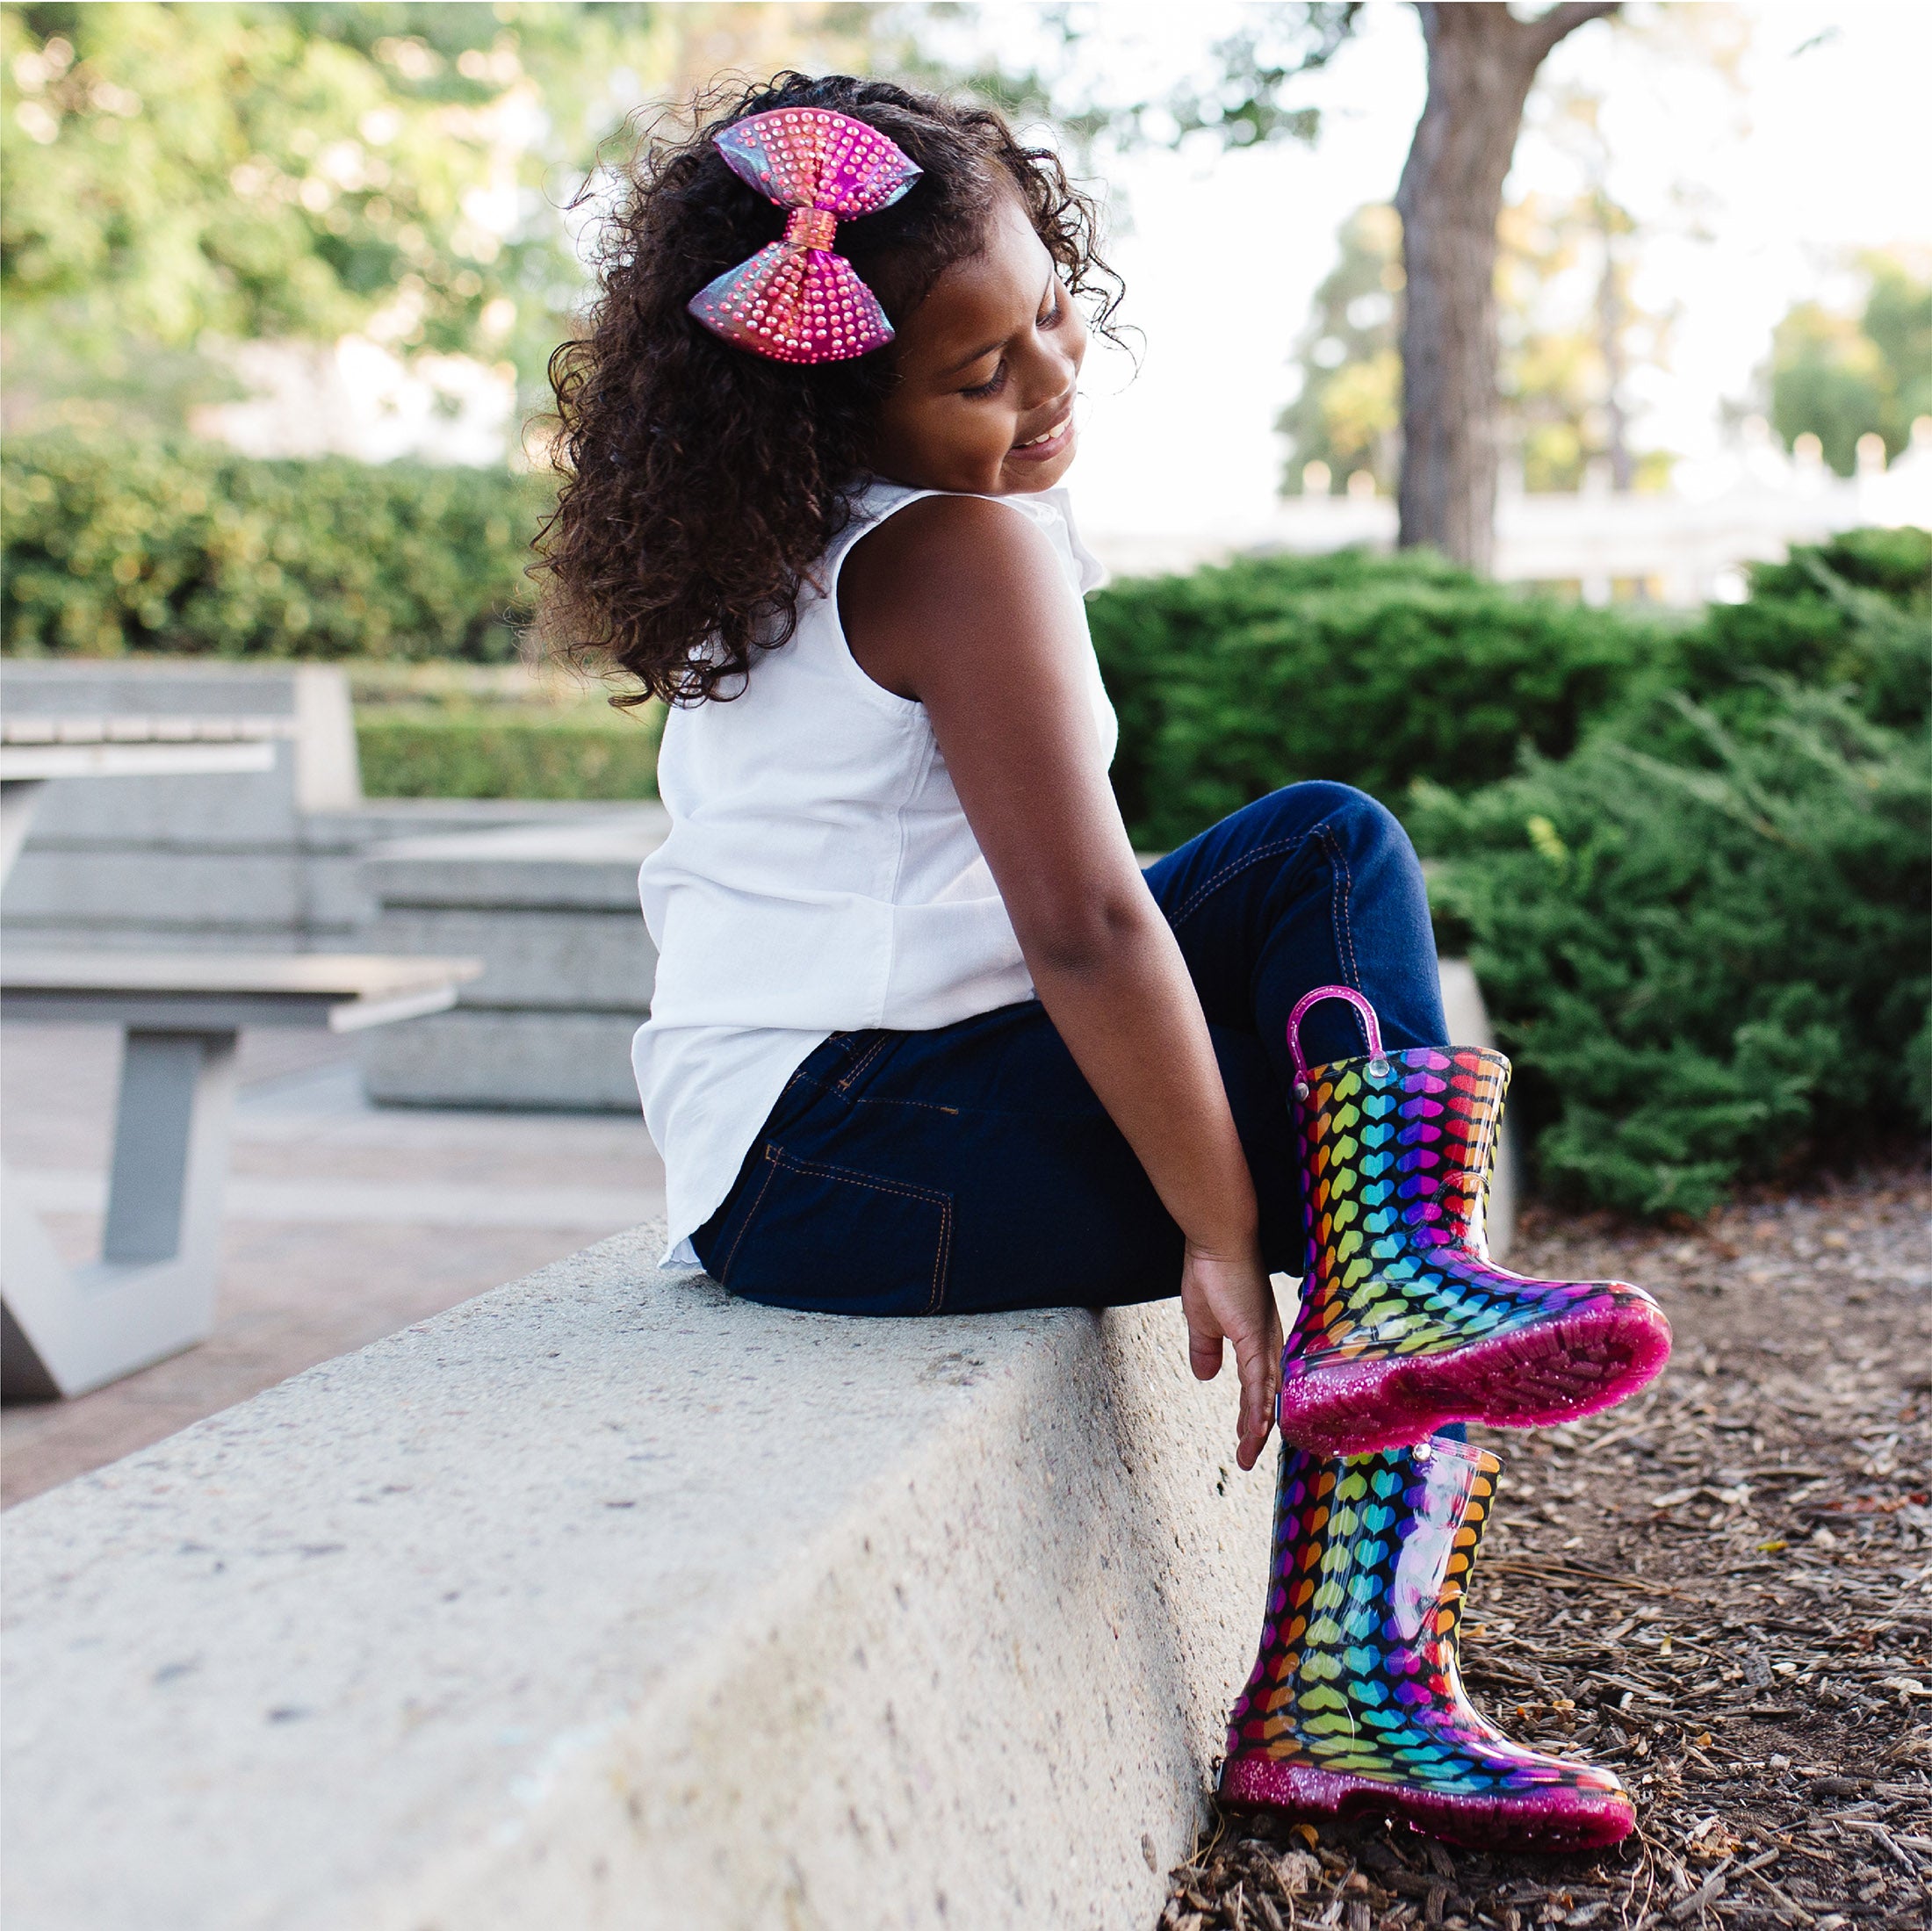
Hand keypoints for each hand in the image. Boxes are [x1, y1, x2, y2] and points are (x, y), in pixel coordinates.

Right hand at [1179, 1239, 1283, 1471]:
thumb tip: (1205, 1376)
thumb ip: (1205, 1348)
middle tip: (1247, 1456)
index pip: (1259, 1386)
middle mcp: (1268, 1344)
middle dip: (1259, 1429)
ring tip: (1247, 1454)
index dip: (1253, 1414)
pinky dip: (1259, 1408)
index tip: (1245, 1438)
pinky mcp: (1255, 1337)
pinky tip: (1255, 1429)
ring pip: (1266, 1394)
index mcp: (1257, 1340)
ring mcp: (1264, 1341)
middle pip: (1268, 1396)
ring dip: (1258, 1427)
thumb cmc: (1211, 1272)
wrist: (1217, 1242)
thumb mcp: (1202, 1321)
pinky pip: (1259, 1381)